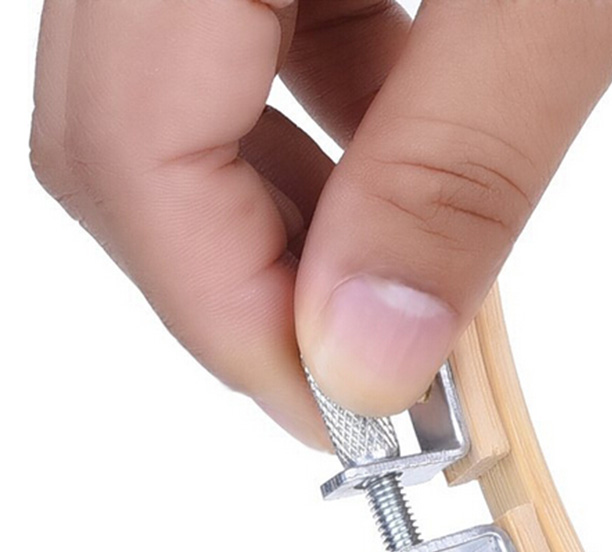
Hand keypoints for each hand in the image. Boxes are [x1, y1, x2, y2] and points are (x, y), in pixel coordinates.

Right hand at [31, 0, 611, 439]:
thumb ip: (458, 167)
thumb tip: (371, 353)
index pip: (131, 159)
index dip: (236, 326)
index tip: (353, 418)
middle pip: (123, 145)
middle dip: (249, 290)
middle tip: (376, 374)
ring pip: (175, 108)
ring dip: (287, 227)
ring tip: (406, 282)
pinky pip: (249, 44)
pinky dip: (327, 139)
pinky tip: (409, 164)